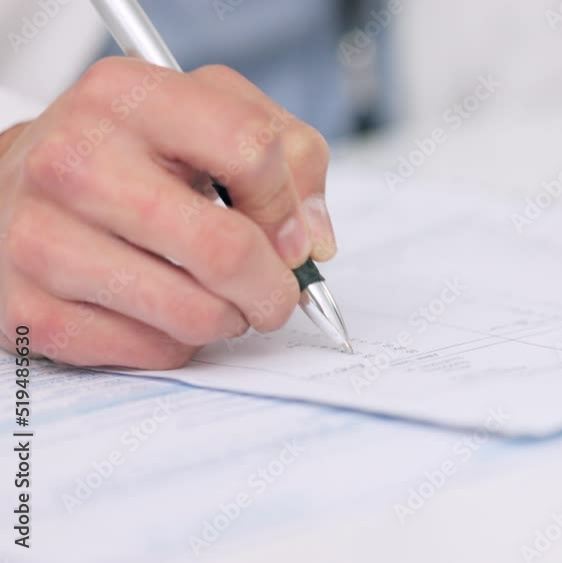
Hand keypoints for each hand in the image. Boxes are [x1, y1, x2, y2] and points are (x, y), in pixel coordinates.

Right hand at [0, 58, 336, 367]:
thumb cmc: (127, 154)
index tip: (293, 236)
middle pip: (226, 250)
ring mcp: (42, 239)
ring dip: (229, 319)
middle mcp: (74, 161)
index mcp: (127, 96)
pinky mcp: (29, 310)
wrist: (13, 188)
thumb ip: (288, 154)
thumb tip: (312, 240)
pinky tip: (162, 311)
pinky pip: (153, 352)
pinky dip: (180, 342)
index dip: (290, 206)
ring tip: (218, 298)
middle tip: (277, 293)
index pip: (252, 151)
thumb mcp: (208, 114)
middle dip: (275, 288)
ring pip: (195, 315)